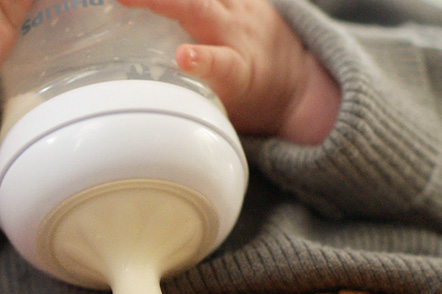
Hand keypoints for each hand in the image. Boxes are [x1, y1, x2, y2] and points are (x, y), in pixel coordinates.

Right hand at [118, 0, 339, 143]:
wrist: (298, 79)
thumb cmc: (254, 102)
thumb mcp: (228, 113)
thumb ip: (198, 109)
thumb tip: (157, 118)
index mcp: (238, 71)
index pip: (222, 63)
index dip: (202, 59)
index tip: (183, 56)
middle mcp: (240, 33)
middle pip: (200, 8)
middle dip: (162, 0)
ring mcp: (240, 7)